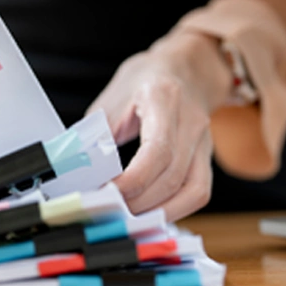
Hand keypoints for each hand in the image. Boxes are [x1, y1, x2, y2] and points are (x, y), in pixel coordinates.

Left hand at [86, 32, 232, 220]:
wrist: (185, 67)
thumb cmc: (143, 81)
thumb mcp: (112, 99)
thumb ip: (97, 134)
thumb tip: (78, 171)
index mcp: (163, 98)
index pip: (157, 150)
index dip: (133, 180)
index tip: (106, 193)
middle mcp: (191, 121)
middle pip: (173, 176)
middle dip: (139, 202)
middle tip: (109, 210)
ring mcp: (205, 141)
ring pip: (193, 191)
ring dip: (159, 212)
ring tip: (129, 217)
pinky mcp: (207, 157)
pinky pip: (198, 192)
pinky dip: (175, 209)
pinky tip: (151, 212)